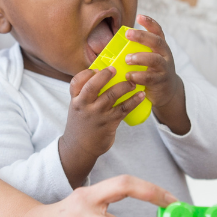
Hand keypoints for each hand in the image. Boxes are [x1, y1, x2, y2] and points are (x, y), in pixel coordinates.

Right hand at [59, 65, 146, 186]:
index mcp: (75, 100)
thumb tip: (102, 76)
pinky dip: (133, 101)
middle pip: (93, 86)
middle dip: (105, 75)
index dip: (87, 73)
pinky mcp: (108, 123)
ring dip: (124, 86)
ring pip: (111, 95)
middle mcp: (84, 105)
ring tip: (133, 82)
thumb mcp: (77, 108)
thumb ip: (85, 94)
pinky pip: (123, 109)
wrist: (80, 148)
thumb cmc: (81, 124)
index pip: (76, 82)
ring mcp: (96, 114)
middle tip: (115, 68)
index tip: (97, 69)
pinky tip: (141, 95)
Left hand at [123, 15, 189, 134]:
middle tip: (128, 34)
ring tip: (128, 59)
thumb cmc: (152, 70)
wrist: (168, 91)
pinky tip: (129, 76)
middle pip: (157, 42)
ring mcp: (164, 68)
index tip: (139, 16)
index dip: (150, 23)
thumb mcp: (149, 58)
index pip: (157, 31)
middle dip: (142, 37)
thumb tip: (112, 45)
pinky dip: (139, 76)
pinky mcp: (161, 82)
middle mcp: (165, 55)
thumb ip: (138, 50)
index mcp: (160, 47)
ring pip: (155, 60)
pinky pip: (151, 78)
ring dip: (140, 58)